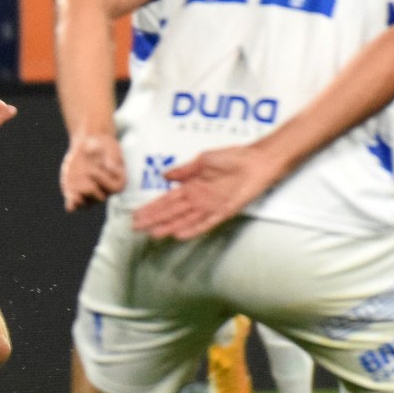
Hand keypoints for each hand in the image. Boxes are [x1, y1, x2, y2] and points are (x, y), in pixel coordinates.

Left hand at [60, 133, 123, 210]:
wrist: (88, 143)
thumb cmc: (103, 145)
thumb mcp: (110, 148)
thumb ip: (112, 157)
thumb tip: (110, 167)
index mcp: (117, 181)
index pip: (114, 188)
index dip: (104, 181)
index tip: (94, 171)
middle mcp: (104, 191)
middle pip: (100, 198)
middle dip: (91, 189)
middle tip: (85, 173)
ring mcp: (89, 194)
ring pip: (86, 204)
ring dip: (81, 200)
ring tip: (74, 193)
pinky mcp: (75, 193)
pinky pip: (73, 205)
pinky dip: (71, 205)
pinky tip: (69, 199)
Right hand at [129, 144, 282, 239]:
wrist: (256, 161)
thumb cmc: (233, 157)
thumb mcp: (203, 160)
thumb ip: (184, 170)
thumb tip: (164, 175)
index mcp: (192, 186)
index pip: (166, 200)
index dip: (151, 208)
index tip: (137, 214)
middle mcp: (198, 199)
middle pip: (171, 212)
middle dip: (154, 220)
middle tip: (137, 228)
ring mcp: (210, 206)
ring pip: (184, 220)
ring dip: (168, 227)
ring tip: (153, 234)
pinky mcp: (223, 211)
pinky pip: (205, 223)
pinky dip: (192, 229)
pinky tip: (179, 234)